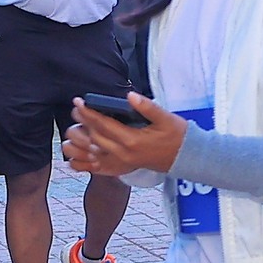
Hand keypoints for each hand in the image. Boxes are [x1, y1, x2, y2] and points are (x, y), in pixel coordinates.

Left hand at [63, 92, 185, 177]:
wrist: (185, 158)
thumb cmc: (177, 136)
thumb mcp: (165, 118)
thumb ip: (147, 107)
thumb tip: (130, 95)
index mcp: (132, 140)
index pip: (103, 124)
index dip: (89, 112)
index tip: (78, 102)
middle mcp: (124, 153)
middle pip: (95, 136)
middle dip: (84, 122)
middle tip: (76, 109)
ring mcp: (123, 162)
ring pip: (95, 151)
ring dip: (83, 138)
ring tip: (77, 125)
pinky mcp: (124, 167)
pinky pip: (100, 165)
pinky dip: (88, 160)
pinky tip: (81, 152)